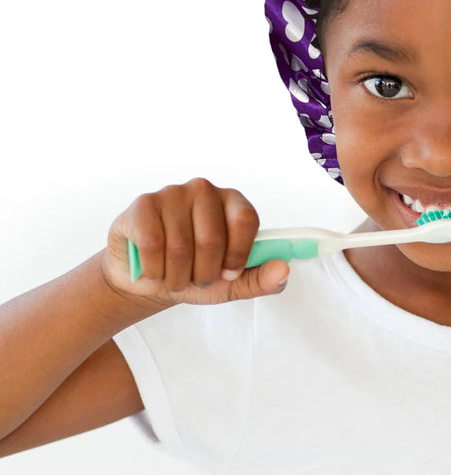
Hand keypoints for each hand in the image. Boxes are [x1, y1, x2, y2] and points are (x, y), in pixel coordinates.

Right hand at [101, 178, 289, 305]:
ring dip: (178, 277)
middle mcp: (204, 190)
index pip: (246, 220)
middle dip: (204, 274)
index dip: (238, 254)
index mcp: (232, 202)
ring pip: (181, 247)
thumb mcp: (231, 284)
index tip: (228, 274)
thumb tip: (283, 270)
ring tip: (175, 277)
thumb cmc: (194, 272)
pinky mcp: (143, 204)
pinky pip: (153, 245)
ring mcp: (173, 193)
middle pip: (212, 239)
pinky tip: (153, 269)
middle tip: (197, 280)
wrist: (148, 279)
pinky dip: (154, 269)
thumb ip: (261, 279)